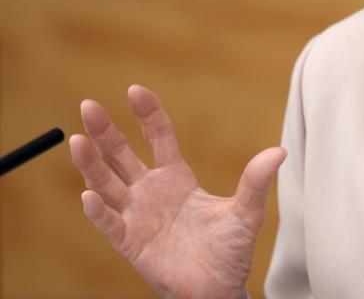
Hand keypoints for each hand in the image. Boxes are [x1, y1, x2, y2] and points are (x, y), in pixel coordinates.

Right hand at [69, 85, 285, 298]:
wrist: (219, 290)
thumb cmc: (230, 250)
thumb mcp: (247, 214)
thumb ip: (256, 182)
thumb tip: (278, 152)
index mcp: (177, 178)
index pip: (159, 138)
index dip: (148, 114)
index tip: (135, 90)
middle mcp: (151, 192)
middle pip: (121, 155)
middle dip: (105, 131)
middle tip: (88, 106)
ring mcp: (138, 216)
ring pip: (107, 184)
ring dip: (91, 164)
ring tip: (77, 140)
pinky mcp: (131, 244)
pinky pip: (111, 224)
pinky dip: (99, 212)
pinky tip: (90, 196)